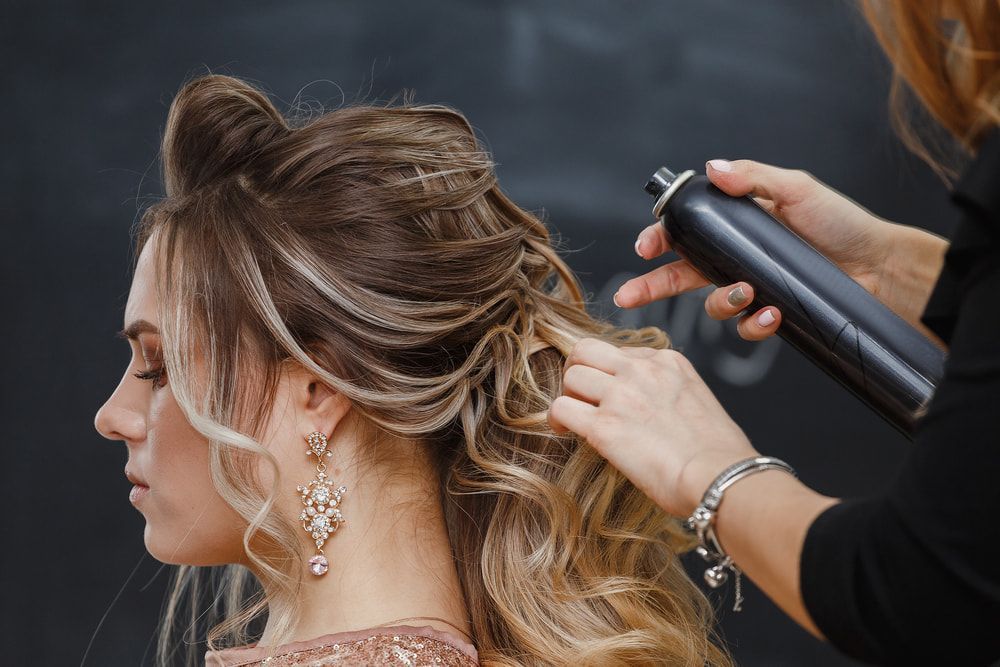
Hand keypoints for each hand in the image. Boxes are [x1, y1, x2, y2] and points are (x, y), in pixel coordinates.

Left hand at [546, 337, 758, 516]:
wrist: (723, 478)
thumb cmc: (718, 455)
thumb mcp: (697, 402)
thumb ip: (667, 392)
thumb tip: (650, 408)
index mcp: (667, 362)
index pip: (619, 352)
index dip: (607, 372)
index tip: (608, 393)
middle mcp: (642, 371)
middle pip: (586, 351)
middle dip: (577, 370)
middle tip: (579, 396)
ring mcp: (621, 396)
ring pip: (571, 375)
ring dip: (568, 396)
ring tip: (573, 418)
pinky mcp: (604, 426)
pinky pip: (561, 407)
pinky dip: (556, 419)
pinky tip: (563, 432)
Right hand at [615, 158, 899, 340]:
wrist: (882, 267)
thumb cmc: (842, 223)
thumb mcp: (797, 189)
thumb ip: (753, 178)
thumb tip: (710, 168)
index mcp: (737, 224)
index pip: (686, 231)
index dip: (661, 238)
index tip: (646, 248)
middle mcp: (739, 257)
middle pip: (682, 273)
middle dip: (651, 286)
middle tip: (627, 297)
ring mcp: (753, 287)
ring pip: (713, 304)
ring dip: (722, 302)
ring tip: (749, 293)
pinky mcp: (771, 314)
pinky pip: (746, 326)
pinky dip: (754, 324)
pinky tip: (772, 315)